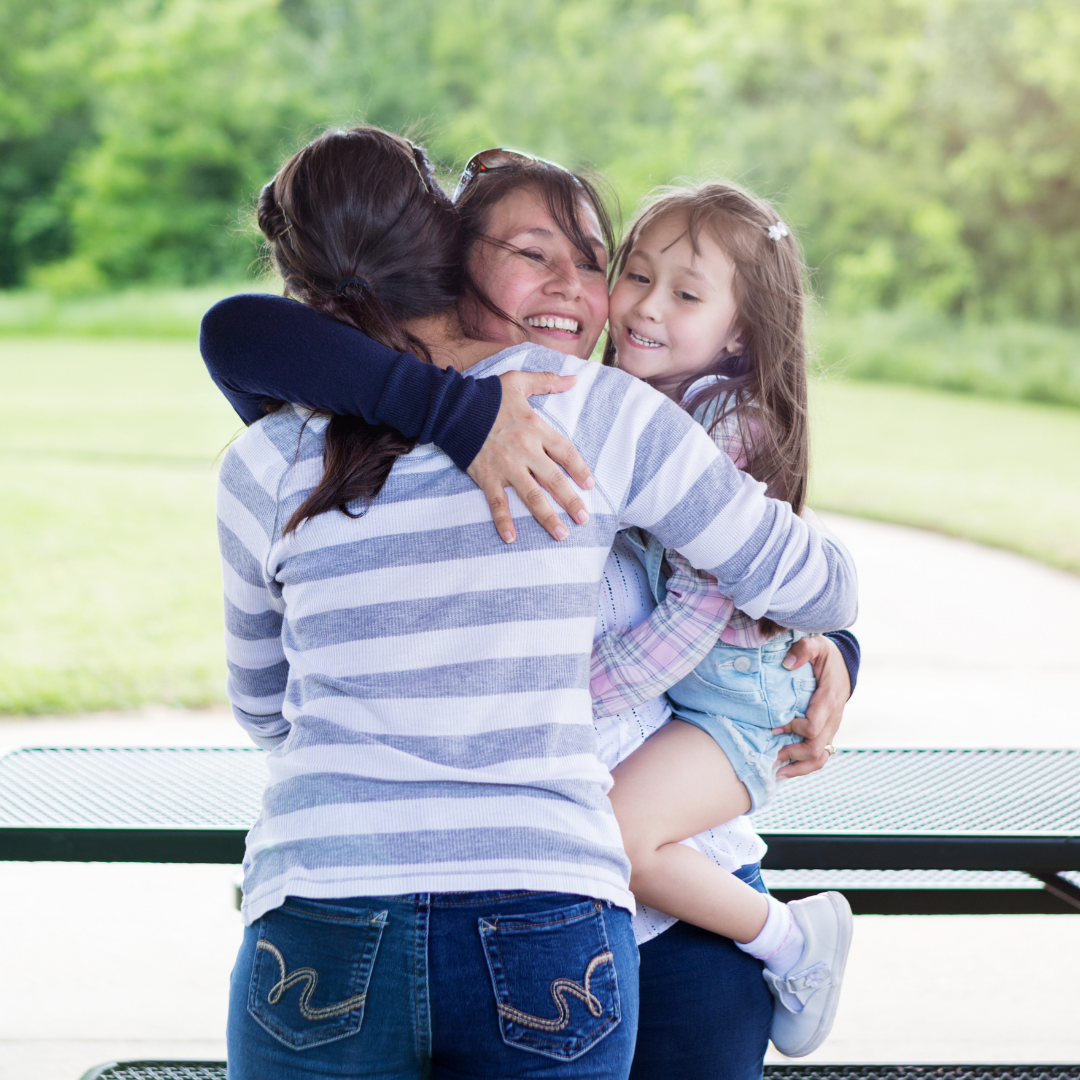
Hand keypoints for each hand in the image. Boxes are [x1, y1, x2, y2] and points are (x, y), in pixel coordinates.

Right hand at [467, 370, 594, 542]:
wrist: (452, 407)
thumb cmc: (486, 394)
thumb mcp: (519, 381)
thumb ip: (547, 382)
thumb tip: (573, 379)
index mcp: (536, 429)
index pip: (565, 453)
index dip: (580, 469)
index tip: (590, 485)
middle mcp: (525, 451)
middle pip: (554, 480)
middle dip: (571, 501)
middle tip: (584, 518)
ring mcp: (506, 467)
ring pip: (532, 496)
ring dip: (547, 517)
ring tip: (561, 534)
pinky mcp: (486, 477)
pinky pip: (497, 503)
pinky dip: (503, 521)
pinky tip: (511, 538)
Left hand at [774, 635, 850, 778]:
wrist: (844, 665)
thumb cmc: (826, 655)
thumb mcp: (817, 645)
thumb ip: (803, 649)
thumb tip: (787, 664)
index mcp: (828, 700)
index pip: (814, 725)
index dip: (794, 729)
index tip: (774, 727)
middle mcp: (833, 718)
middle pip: (817, 747)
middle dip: (794, 755)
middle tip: (772, 757)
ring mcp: (832, 727)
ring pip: (822, 757)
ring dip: (800, 767)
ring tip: (778, 773)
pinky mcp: (828, 732)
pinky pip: (821, 755)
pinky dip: (805, 765)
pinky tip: (788, 769)